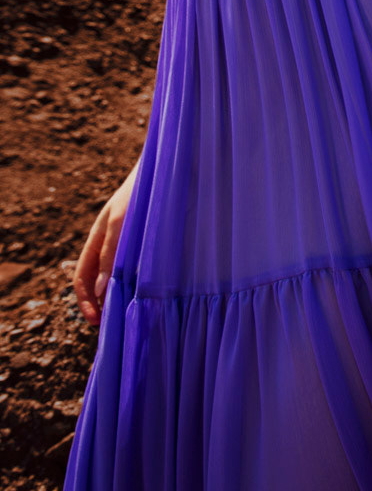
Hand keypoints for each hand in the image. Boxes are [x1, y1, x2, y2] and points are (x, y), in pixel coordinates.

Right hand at [72, 160, 138, 326]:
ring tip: (133, 314)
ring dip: (122, 296)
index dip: (85, 302)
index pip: (82, 277)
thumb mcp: (121, 220)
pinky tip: (152, 292)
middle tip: (115, 326)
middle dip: (103, 304)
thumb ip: (110, 253)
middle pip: (98, 281)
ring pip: (119, 276)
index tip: (96, 322)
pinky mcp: (148, 239)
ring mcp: (129, 240)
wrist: (170, 164)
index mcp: (98, 236)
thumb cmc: (141, 189)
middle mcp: (110, 240)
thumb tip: (100, 290)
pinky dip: (139, 283)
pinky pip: (138, 266)